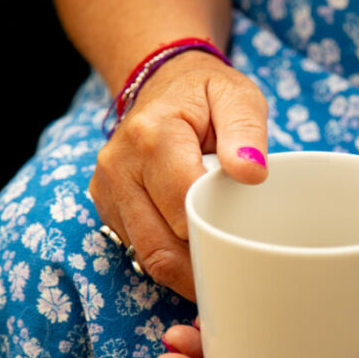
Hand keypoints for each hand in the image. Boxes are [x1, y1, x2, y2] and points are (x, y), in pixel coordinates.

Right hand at [90, 50, 268, 299]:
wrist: (164, 81)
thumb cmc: (206, 94)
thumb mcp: (236, 97)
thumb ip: (246, 131)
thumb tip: (252, 173)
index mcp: (152, 136)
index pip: (185, 207)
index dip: (218, 232)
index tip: (249, 244)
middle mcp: (119, 165)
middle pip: (160, 245)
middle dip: (201, 267)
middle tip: (240, 275)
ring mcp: (107, 187)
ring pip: (146, 255)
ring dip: (184, 272)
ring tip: (221, 271)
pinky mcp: (106, 203)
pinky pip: (137, 248)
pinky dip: (168, 258)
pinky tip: (196, 254)